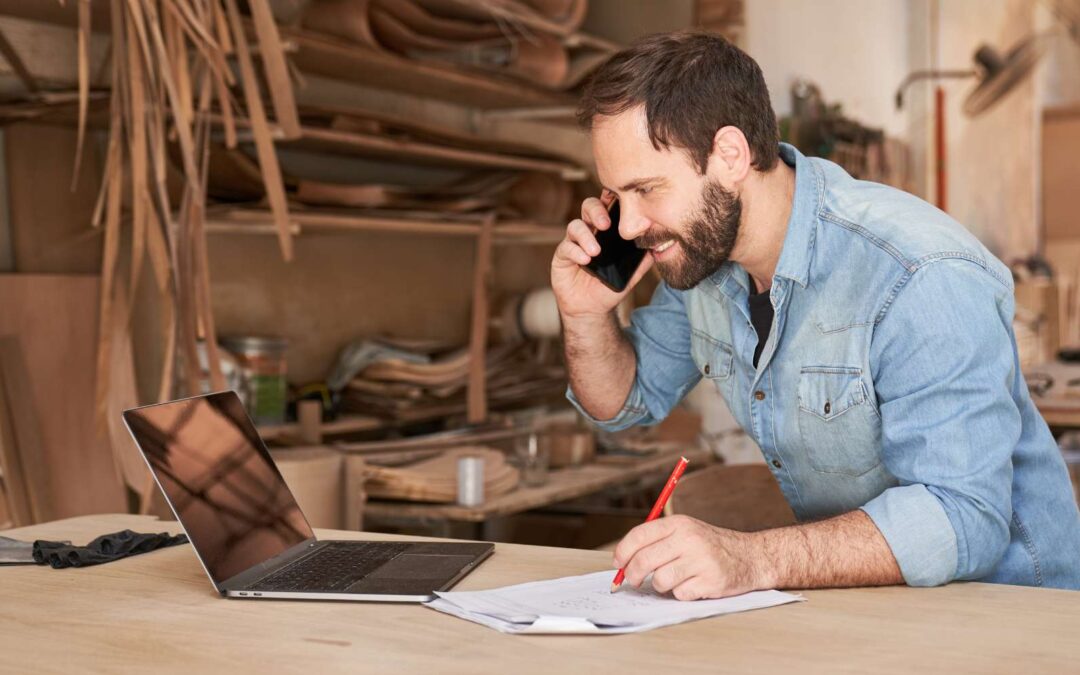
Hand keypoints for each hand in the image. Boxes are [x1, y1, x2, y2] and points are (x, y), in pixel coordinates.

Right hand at [550, 194, 652, 319]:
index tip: (618, 199)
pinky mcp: (562, 256)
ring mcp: (573, 243)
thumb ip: (643, 260)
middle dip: (597, 211)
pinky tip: (586, 260)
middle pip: (588, 207)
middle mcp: (588, 231)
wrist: (592, 309)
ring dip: (586, 236)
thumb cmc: (610, 286)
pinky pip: (566, 247)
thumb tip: (659, 247)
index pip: (606, 206)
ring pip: (575, 226)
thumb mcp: (631, 274)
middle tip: (606, 224)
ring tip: (596, 251)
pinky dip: (576, 251)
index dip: (610, 198)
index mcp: (605, 230)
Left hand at [612, 515, 770, 599]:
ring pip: (660, 581)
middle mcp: (689, 539)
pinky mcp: (710, 581)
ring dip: (661, 585)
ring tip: (674, 580)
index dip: (622, 552)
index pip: (639, 536)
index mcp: (679, 523)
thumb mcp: (685, 531)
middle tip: (634, 581)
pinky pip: (680, 594)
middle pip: (644, 561)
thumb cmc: (710, 546)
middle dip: (633, 575)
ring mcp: (701, 560)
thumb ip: (657, 541)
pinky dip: (681, 594)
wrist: (751, 556)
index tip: (618, 564)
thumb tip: (623, 561)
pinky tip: (693, 585)